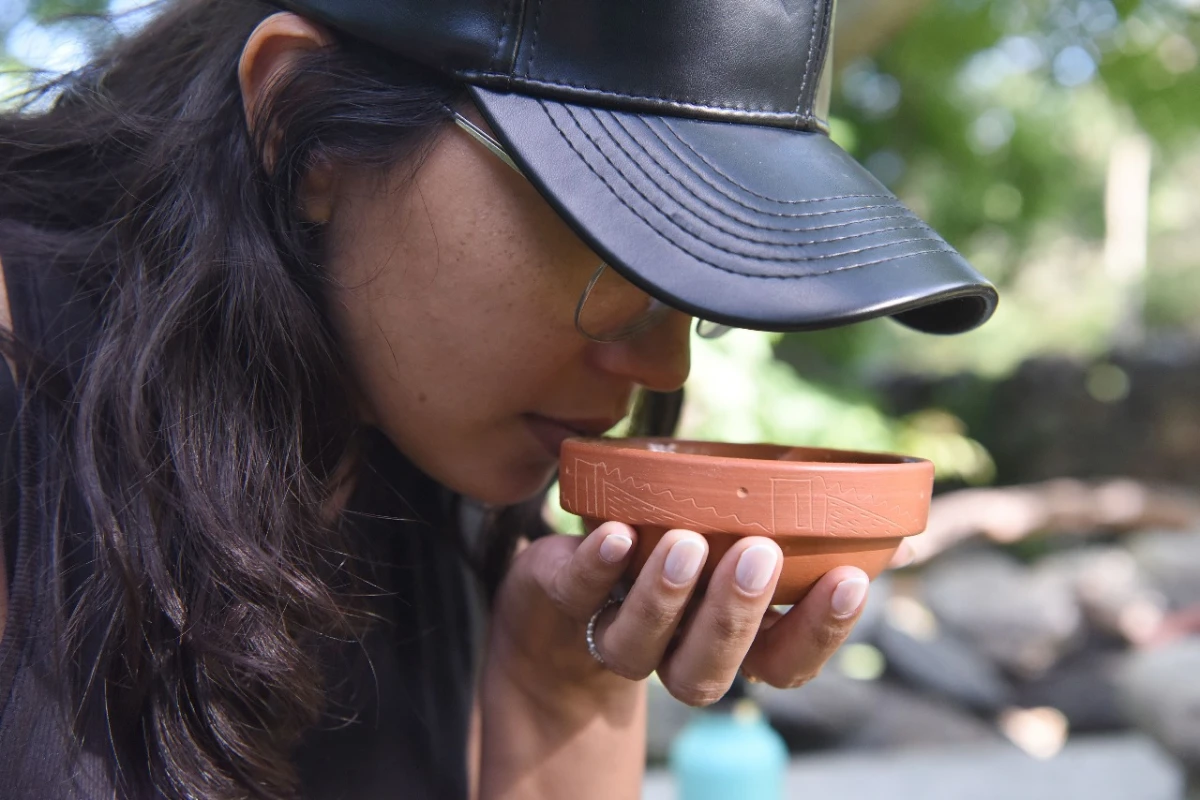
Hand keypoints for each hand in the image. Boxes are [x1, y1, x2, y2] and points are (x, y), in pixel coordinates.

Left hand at [488, 521, 869, 706]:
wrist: (558, 600)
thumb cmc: (667, 557)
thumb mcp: (728, 542)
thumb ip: (780, 528)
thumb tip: (867, 496)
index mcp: (729, 643)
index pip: (783, 662)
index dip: (819, 631)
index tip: (853, 579)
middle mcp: (675, 654)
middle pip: (710, 669)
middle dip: (737, 615)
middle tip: (758, 552)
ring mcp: (616, 633)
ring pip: (641, 646)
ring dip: (667, 597)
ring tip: (685, 543)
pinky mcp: (563, 598)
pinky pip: (579, 591)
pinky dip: (596, 565)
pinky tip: (614, 534)